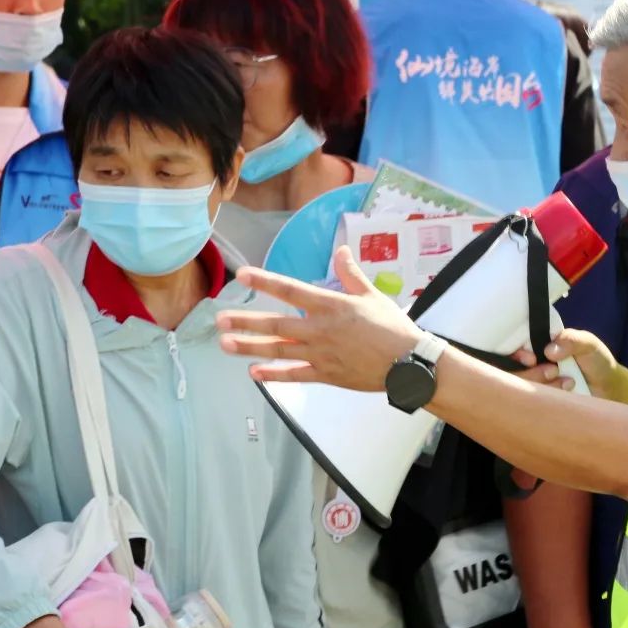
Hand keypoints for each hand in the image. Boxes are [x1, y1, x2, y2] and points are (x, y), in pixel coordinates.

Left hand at [217, 247, 422, 390]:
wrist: (408, 363)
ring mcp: (320, 354)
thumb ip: (351, 274)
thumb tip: (341, 251)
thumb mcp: (372, 295)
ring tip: (226, 344)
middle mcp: (320, 330)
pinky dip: (274, 375)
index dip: (265, 282)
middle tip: (219, 319)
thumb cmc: (392, 327)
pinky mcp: (326, 375)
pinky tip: (254, 373)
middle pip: (276, 324)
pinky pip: (294, 375)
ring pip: (278, 350)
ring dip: (250, 347)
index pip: (291, 290)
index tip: (243, 276)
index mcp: (331, 306)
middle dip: (245, 321)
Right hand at [513, 329, 616, 395]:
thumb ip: (571, 340)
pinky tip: (568, 390)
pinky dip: (548, 398)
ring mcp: (534, 384)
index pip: (513, 347)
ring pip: (520, 390)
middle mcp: (531, 364)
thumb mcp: (588, 343)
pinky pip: (531, 405)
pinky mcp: (540, 402)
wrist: (610, 390)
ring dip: (542, 385)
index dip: (517, 354)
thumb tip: (549, 350)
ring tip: (568, 382)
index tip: (531, 360)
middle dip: (532, 373)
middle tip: (554, 371)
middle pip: (513, 371)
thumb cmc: (597, 361)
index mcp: (537, 344)